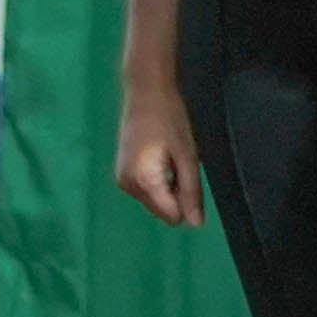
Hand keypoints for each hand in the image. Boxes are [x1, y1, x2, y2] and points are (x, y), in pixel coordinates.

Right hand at [117, 68, 207, 229]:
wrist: (145, 93)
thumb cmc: (170, 119)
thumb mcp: (188, 156)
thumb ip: (191, 192)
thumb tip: (195, 224)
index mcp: (144, 182)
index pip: (173, 216)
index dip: (188, 201)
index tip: (189, 174)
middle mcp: (128, 186)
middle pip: (163, 210)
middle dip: (177, 194)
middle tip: (180, 163)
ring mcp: (122, 180)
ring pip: (156, 201)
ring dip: (169, 186)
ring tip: (169, 157)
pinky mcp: (122, 174)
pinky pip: (147, 191)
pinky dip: (159, 180)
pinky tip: (160, 156)